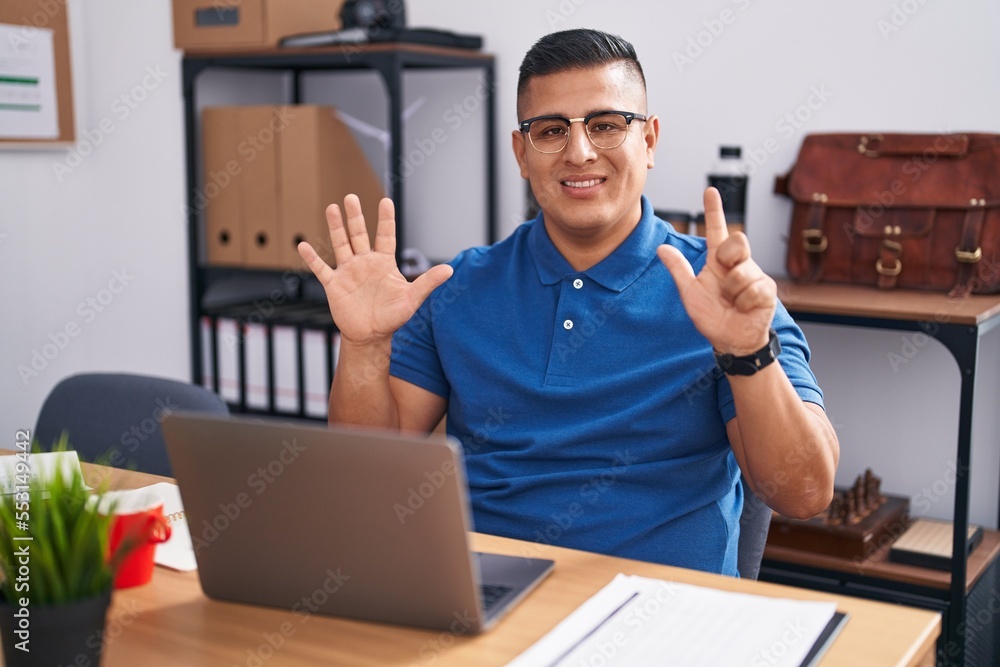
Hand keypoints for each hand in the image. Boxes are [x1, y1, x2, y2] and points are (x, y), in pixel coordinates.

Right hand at [297, 194, 452, 345]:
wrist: (371, 335)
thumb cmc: (393, 317)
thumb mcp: (412, 298)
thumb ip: (428, 282)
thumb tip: (450, 270)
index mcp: (384, 262)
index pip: (385, 236)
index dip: (386, 219)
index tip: (386, 201)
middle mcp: (365, 262)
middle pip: (359, 234)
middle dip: (355, 216)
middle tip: (351, 197)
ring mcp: (348, 272)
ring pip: (340, 244)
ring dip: (336, 227)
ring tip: (331, 208)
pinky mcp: (334, 285)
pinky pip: (321, 269)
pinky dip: (312, 258)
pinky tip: (302, 245)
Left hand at [657, 188, 775, 355]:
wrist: (731, 340)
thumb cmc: (712, 316)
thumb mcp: (690, 293)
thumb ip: (678, 270)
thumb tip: (661, 248)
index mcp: (718, 261)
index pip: (716, 231)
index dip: (713, 211)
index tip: (709, 191)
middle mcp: (738, 263)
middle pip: (737, 241)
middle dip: (728, 257)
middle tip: (724, 277)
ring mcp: (754, 275)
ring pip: (741, 272)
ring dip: (731, 292)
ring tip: (732, 303)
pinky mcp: (767, 290)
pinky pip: (752, 290)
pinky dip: (743, 303)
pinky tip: (744, 309)